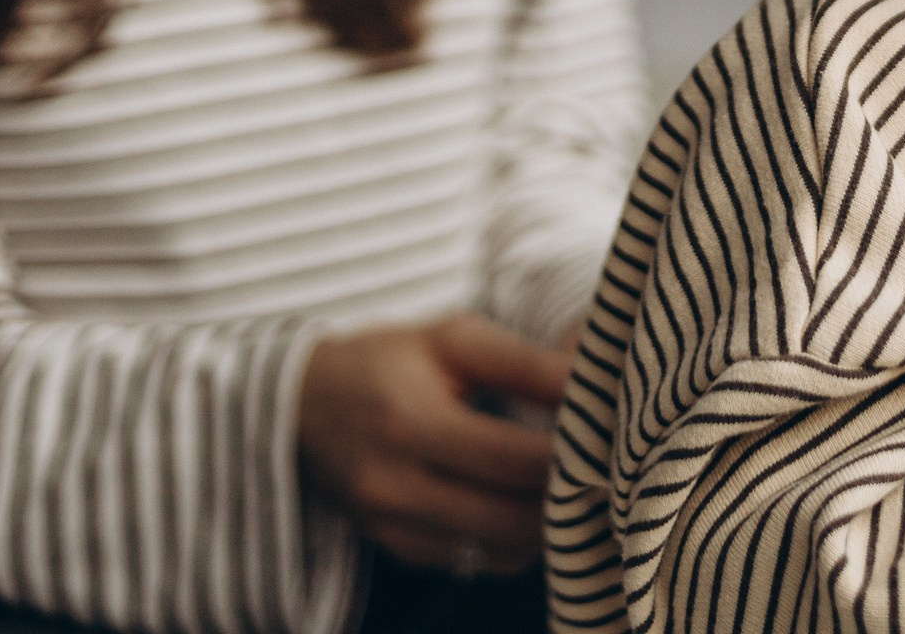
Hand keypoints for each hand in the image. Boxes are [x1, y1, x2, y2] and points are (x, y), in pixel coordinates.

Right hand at [297, 313, 569, 574]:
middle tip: (595, 462)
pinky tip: (522, 502)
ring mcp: (391, 528)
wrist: (299, 404)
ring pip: (500, 551)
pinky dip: (512, 540)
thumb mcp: (452, 339)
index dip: (569, 453)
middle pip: (511, 518)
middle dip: (564, 493)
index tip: (604, 433)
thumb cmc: (387, 361)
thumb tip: (591, 381)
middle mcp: (394, 487)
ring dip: (543, 523)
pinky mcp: (396, 550)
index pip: (513, 460)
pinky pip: (477, 564)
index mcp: (409, 423)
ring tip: (564, 481)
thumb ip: (524, 363)